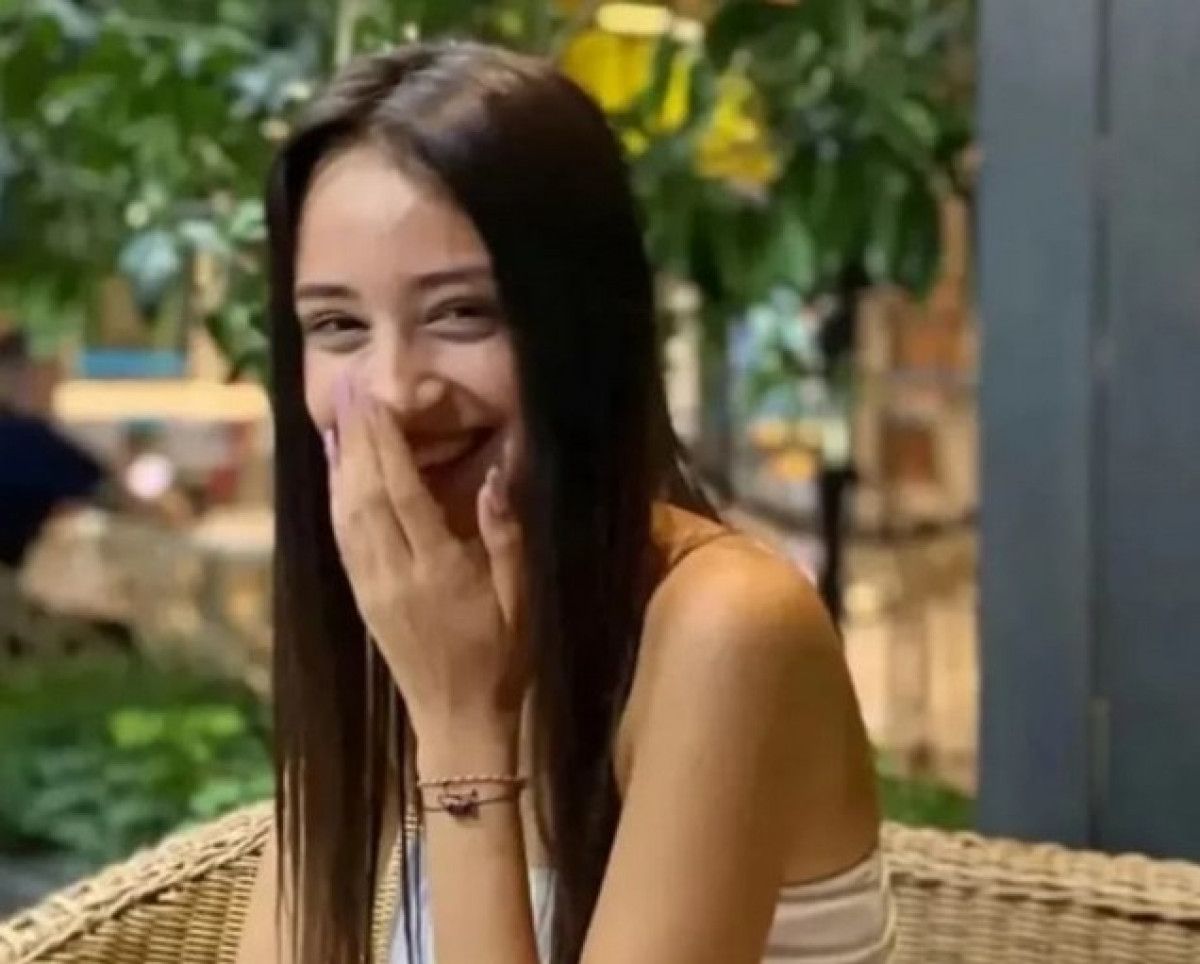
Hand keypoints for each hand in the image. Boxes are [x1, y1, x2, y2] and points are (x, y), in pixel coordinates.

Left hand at [325, 376, 525, 739]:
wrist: (458, 724)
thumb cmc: (502, 661)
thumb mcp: (521, 601)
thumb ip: (507, 539)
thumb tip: (497, 478)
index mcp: (438, 572)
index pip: (403, 494)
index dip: (386, 443)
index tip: (377, 400)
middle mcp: (395, 575)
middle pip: (367, 495)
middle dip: (358, 438)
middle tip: (350, 389)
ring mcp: (372, 588)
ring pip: (346, 514)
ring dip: (340, 463)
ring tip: (337, 418)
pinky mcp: (363, 599)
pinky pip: (342, 540)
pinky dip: (336, 499)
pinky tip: (337, 473)